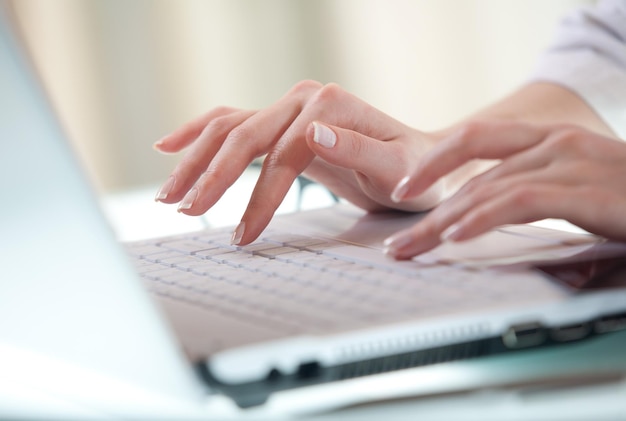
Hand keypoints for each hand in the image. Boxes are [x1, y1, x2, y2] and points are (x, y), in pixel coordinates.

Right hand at [154, 80, 443, 244]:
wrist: (422, 163)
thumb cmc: (417, 173)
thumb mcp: (401, 170)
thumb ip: (359, 151)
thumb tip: (312, 136)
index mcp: (329, 106)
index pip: (280, 154)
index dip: (258, 198)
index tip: (243, 236)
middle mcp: (304, 99)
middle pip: (241, 134)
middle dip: (210, 177)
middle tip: (186, 212)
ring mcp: (289, 108)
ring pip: (228, 127)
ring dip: (194, 159)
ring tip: (169, 195)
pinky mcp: (282, 124)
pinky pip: (232, 123)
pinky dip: (199, 134)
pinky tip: (169, 145)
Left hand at [384, 121, 625, 258]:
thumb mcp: (581, 196)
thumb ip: (538, 206)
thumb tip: (493, 234)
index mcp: (550, 140)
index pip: (477, 141)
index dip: (435, 164)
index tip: (402, 192)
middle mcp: (556, 142)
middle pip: (472, 172)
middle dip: (428, 209)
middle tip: (397, 242)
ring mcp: (572, 160)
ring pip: (488, 188)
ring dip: (443, 222)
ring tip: (411, 248)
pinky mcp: (587, 187)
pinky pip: (522, 201)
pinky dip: (484, 219)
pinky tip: (456, 238)